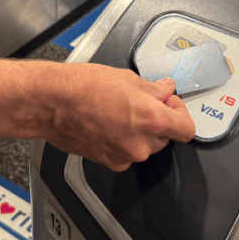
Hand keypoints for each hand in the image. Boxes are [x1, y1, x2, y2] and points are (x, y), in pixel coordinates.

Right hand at [44, 66, 194, 171]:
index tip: (171, 104)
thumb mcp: (125, 78)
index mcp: (151, 120)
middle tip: (141, 102)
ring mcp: (124, 156)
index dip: (181, 113)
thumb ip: (152, 88)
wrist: (51, 102)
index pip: (187, 129)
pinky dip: (120, 140)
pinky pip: (124, 153)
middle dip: (156, 120)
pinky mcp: (108, 162)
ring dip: (138, 131)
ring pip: (143, 146)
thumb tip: (164, 89)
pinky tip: (106, 122)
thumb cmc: (82, 88)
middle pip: (165, 137)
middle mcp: (141, 144)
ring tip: (117, 110)